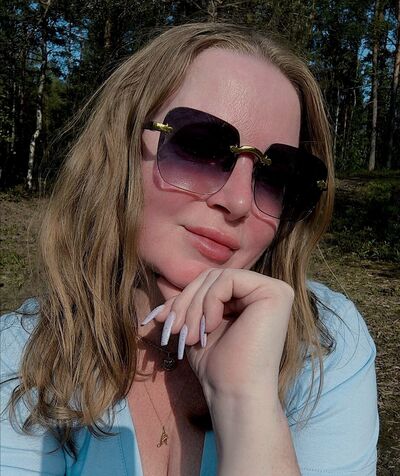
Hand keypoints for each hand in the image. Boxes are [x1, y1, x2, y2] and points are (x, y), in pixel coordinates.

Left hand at [142, 268, 293, 399]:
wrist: (235, 394)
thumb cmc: (217, 365)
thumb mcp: (196, 324)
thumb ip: (187, 300)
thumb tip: (162, 283)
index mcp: (252, 296)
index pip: (210, 281)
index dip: (184, 299)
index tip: (166, 322)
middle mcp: (267, 290)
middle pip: (213, 276)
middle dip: (186, 302)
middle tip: (175, 328)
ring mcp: (275, 290)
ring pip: (217, 277)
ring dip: (194, 306)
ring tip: (191, 334)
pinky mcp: (276, 293)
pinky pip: (228, 280)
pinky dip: (210, 302)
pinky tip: (211, 327)